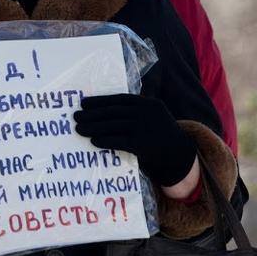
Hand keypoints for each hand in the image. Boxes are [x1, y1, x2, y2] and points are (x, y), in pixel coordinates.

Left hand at [73, 94, 196, 186]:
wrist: (180, 156)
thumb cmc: (161, 136)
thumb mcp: (154, 117)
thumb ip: (137, 110)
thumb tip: (106, 108)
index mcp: (149, 103)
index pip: (120, 99)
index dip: (100, 101)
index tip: (84, 103)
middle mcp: (148, 113)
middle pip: (114, 112)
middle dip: (93, 114)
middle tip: (76, 116)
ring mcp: (147, 128)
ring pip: (115, 126)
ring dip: (94, 127)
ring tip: (79, 129)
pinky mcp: (145, 144)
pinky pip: (120, 141)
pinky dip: (105, 141)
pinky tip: (94, 141)